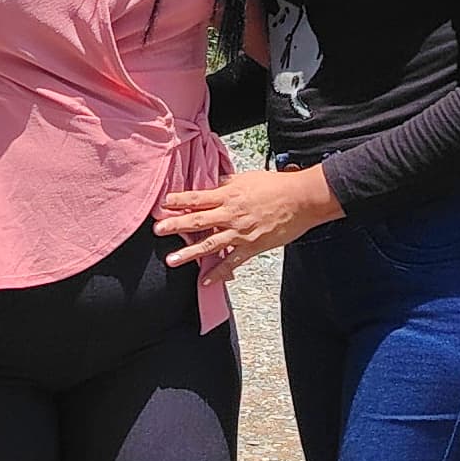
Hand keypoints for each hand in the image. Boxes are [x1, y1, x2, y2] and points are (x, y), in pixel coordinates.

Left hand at [159, 162, 338, 277]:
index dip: (179, 200)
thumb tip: (212, 186)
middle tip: (158, 230)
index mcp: (228, 195)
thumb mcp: (247, 179)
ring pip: (210, 244)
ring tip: (171, 260)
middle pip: (198, 220)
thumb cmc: (277, 186)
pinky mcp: (251, 247)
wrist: (301, 199)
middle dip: (175, 226)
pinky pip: (231, 263)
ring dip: (189, 253)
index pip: (197, 197)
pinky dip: (218, 273)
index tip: (163, 204)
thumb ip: (227, 185)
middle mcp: (231, 214)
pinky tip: (204, 281)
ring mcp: (240, 233)